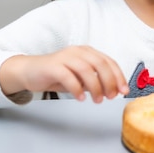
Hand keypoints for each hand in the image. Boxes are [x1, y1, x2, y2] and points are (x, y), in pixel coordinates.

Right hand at [0, 46, 128, 102]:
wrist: (30, 71)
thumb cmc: (56, 74)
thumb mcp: (79, 77)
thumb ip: (94, 81)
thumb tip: (112, 90)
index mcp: (87, 52)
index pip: (109, 62)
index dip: (119, 76)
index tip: (124, 91)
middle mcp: (78, 51)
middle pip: (100, 64)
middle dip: (109, 82)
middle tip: (111, 96)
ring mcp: (65, 57)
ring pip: (86, 70)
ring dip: (95, 87)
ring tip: (97, 100)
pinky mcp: (53, 66)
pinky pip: (68, 77)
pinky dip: (77, 88)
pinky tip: (81, 98)